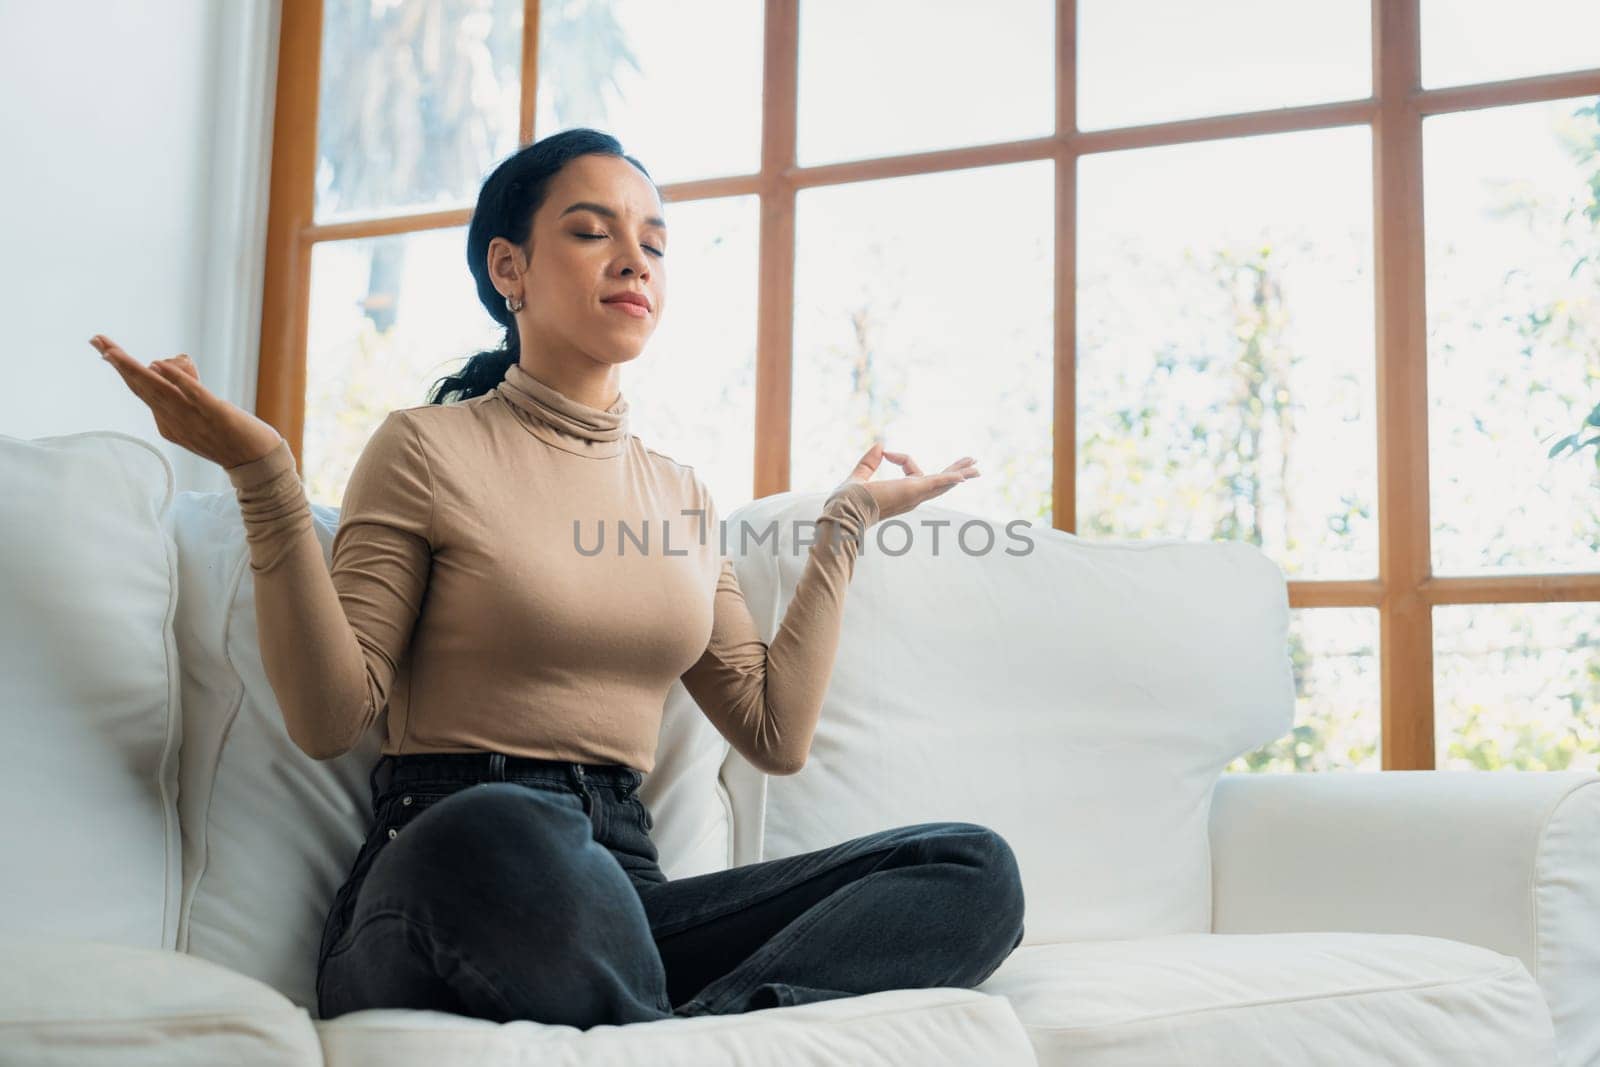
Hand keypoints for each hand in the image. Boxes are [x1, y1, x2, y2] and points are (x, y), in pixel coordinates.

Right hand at [89, 334, 284, 469]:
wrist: (259, 463)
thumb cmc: (232, 436)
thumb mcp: (198, 411)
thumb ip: (183, 388)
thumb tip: (165, 363)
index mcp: (168, 423)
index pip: (141, 391)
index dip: (122, 370)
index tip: (103, 348)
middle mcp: (175, 422)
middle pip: (143, 389)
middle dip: (119, 364)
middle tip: (97, 340)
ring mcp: (195, 419)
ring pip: (160, 392)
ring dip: (136, 371)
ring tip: (114, 352)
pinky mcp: (217, 415)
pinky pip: (194, 396)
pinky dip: (178, 380)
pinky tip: (162, 366)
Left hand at [831, 442, 979, 522]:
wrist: (843, 511)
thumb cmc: (847, 500)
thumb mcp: (859, 476)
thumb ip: (869, 462)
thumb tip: (880, 446)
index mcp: (901, 494)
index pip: (912, 470)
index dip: (901, 457)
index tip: (885, 451)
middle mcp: (911, 497)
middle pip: (939, 483)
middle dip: (955, 473)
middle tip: (972, 465)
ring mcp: (914, 495)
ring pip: (943, 483)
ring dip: (960, 474)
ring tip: (976, 467)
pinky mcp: (913, 490)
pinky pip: (937, 482)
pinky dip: (951, 478)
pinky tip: (964, 475)